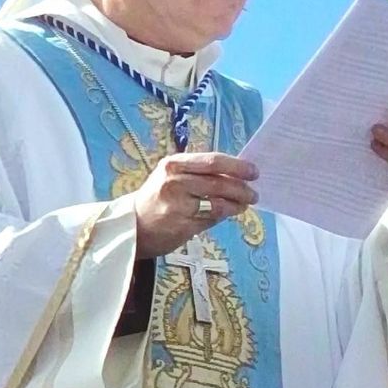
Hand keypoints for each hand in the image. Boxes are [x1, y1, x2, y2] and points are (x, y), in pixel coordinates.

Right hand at [128, 149, 258, 260]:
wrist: (132, 225)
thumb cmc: (157, 197)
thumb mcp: (172, 175)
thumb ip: (199, 172)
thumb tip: (235, 174)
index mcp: (174, 164)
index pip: (212, 161)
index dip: (237, 166)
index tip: (254, 171)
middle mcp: (175, 182)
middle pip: (219, 183)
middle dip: (241, 189)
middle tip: (254, 193)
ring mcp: (178, 206)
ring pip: (218, 204)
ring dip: (237, 205)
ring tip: (244, 205)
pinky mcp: (182, 226)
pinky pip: (211, 220)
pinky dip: (224, 217)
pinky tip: (229, 214)